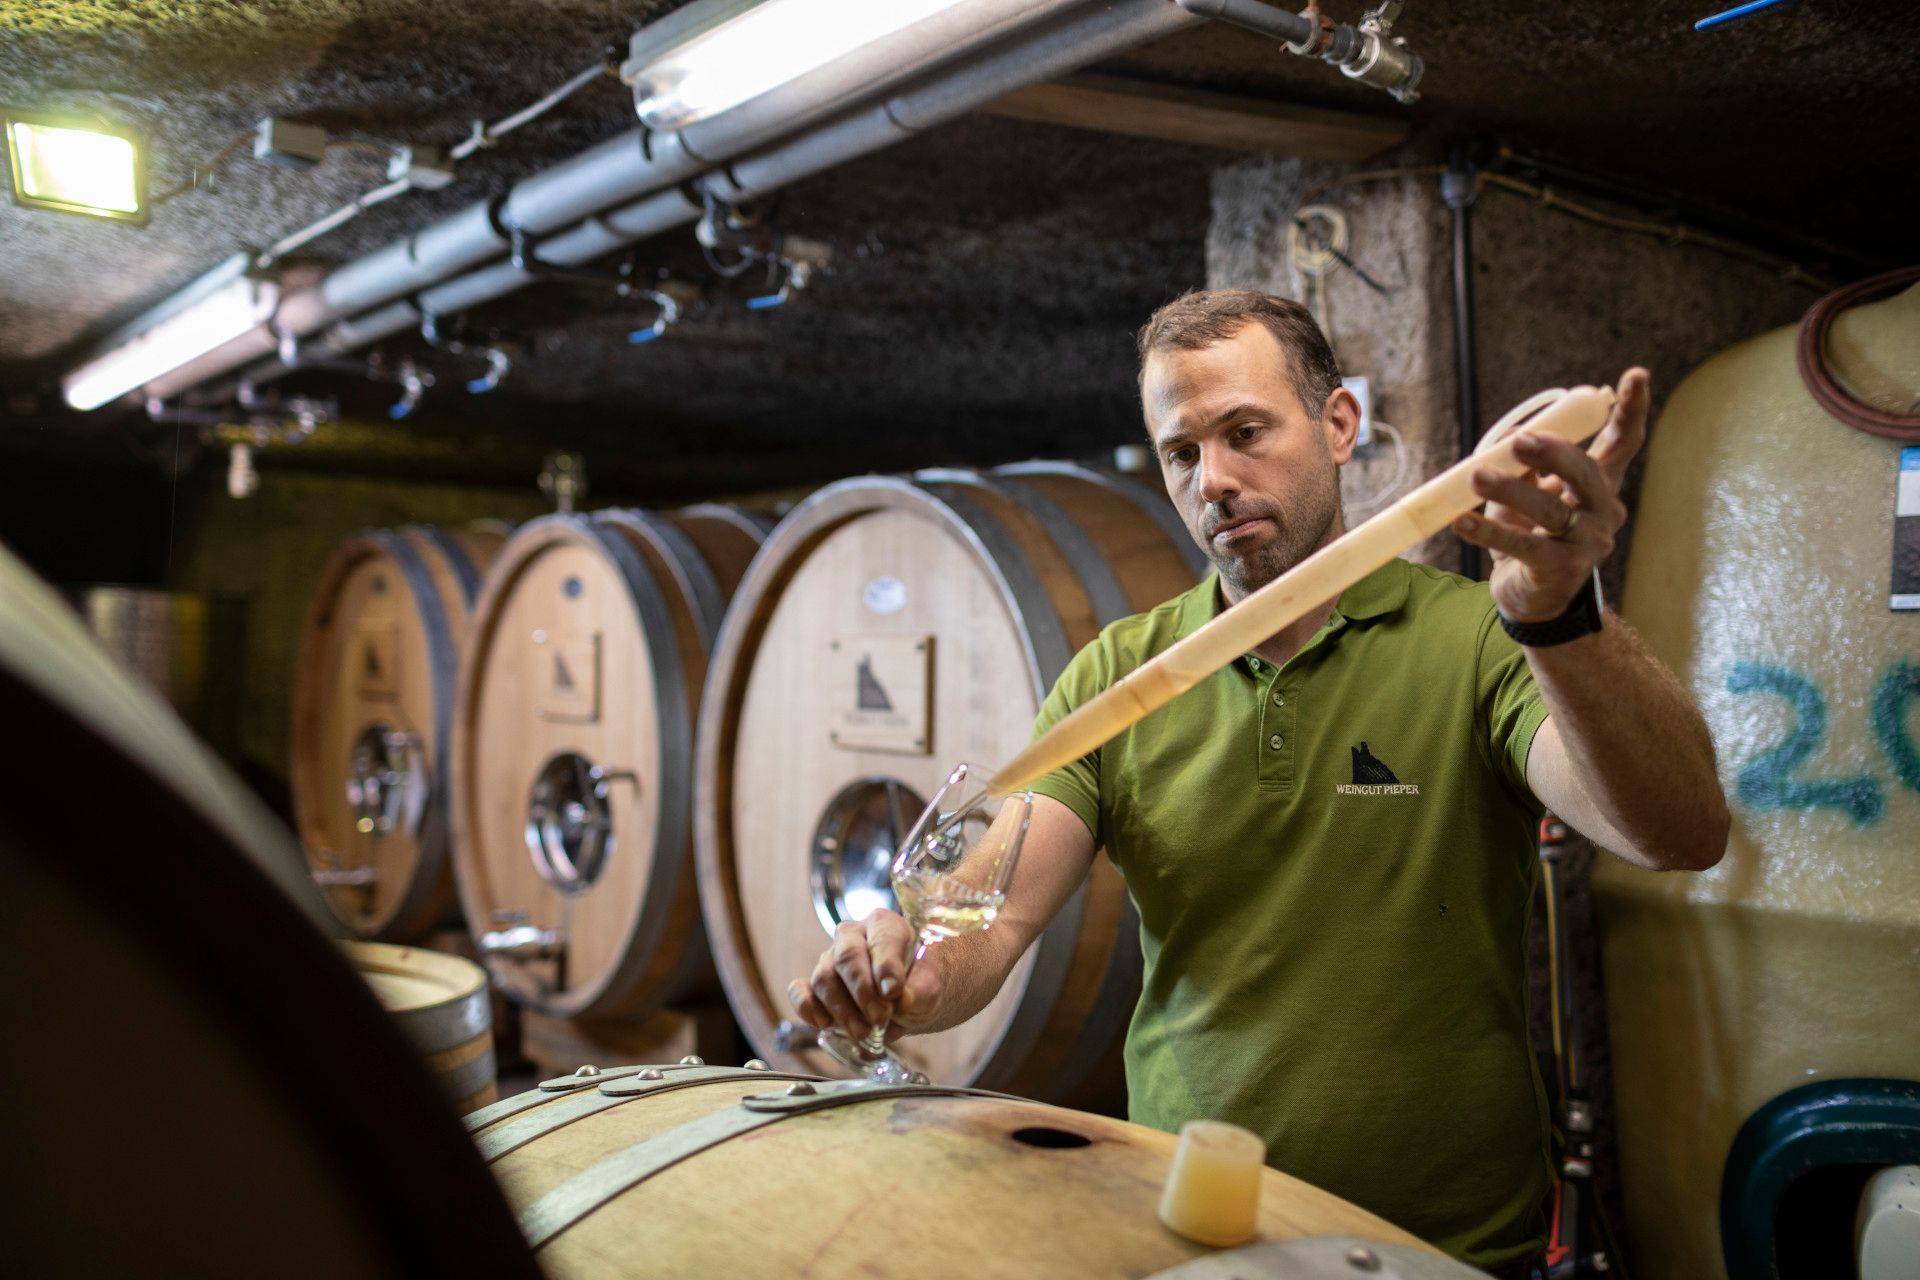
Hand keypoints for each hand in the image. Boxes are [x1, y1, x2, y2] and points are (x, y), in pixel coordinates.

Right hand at [787, 910, 940, 1043]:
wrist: (907, 1001)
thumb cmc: (918, 985)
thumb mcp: (930, 988)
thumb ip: (920, 992)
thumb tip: (901, 1001)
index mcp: (884, 925)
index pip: (881, 937)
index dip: (885, 966)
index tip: (893, 992)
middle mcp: (853, 936)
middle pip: (846, 956)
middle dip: (862, 991)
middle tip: (880, 1018)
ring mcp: (830, 959)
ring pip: (824, 978)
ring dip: (842, 1010)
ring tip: (864, 1032)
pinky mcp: (814, 986)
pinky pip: (800, 991)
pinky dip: (807, 1008)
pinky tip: (824, 1024)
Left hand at [1454, 368, 1649, 622]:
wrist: (1534, 599)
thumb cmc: (1531, 537)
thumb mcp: (1527, 496)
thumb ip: (1525, 468)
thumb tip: (1512, 436)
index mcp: (1598, 483)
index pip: (1623, 442)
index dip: (1631, 408)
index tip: (1637, 374)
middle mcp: (1603, 509)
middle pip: (1585, 472)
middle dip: (1554, 453)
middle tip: (1520, 441)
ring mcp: (1588, 541)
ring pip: (1550, 510)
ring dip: (1510, 490)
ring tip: (1476, 476)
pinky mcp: (1563, 568)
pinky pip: (1523, 546)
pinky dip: (1489, 531)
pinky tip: (1461, 521)